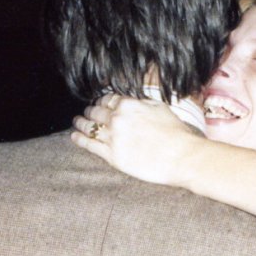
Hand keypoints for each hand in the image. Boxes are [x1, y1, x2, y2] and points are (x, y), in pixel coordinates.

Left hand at [71, 94, 201, 185]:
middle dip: (90, 110)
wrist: (180, 156)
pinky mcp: (112, 155)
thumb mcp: (159, 107)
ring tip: (77, 122)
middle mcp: (117, 118)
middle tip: (87, 112)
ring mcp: (112, 137)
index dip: (101, 100)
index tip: (100, 103)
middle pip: (96, 111)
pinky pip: (90, 145)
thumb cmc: (175, 133)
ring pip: (89, 127)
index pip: (107, 98)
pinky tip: (75, 136)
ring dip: (81, 123)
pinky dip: (80, 139)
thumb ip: (141, 102)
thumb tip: (131, 99)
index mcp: (128, 104)